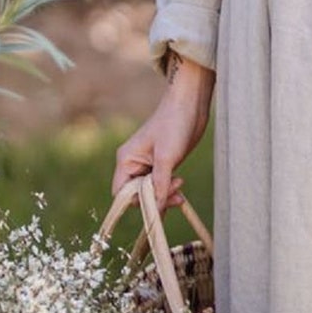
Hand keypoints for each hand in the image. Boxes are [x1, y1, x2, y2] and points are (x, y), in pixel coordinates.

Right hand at [113, 55, 214, 208]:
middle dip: (154, 198)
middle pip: (137, 195)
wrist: (190, 104)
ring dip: (164, 195)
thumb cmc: (174, 124)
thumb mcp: (167, 157)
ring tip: (180, 188)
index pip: (121, 193)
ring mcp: (148, 165)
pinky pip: (161, 185)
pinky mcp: (162, 165)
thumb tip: (155, 208)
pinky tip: (180, 189)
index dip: (135, 202)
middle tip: (175, 193)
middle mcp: (134, 164)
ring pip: (151, 192)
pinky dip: (169, 190)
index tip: (154, 201)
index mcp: (126, 160)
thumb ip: (160, 183)